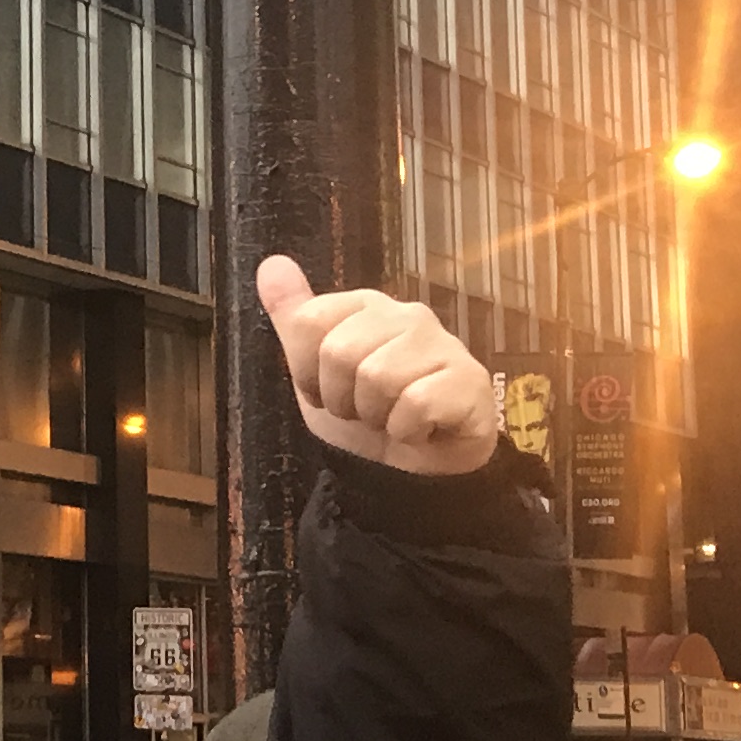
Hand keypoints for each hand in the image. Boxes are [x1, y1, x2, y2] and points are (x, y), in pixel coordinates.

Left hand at [255, 259, 499, 474]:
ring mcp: (444, 345)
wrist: (414, 477)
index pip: (308, 321)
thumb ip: (293, 319)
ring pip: (378, 377)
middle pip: (339, 351)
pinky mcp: (470, 381)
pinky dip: (407, 430)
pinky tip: (420, 430)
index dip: (306, 372)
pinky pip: (417, 403)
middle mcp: (408, 315)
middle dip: (342, 398)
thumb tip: (270, 264)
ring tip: (392, 420)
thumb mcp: (316, 372)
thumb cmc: (367, 419)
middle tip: (364, 412)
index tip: (327, 392)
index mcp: (367, 306)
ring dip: (376, 417)